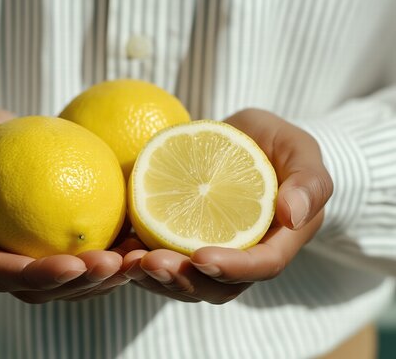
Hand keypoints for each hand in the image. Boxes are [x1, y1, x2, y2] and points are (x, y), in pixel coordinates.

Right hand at [0, 109, 131, 302]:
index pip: (0, 272)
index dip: (37, 275)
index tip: (75, 263)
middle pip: (38, 290)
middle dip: (79, 283)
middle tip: (115, 265)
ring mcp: (25, 259)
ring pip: (65, 285)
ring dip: (101, 279)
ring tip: (134, 261)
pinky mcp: (50, 248)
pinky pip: (81, 261)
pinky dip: (109, 257)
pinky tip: (136, 244)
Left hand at [123, 108, 332, 303]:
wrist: (242, 141)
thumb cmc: (277, 145)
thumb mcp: (300, 149)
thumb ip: (309, 181)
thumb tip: (293, 216)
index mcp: (278, 240)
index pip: (261, 267)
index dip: (233, 268)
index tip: (201, 256)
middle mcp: (243, 256)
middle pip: (217, 286)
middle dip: (183, 280)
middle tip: (150, 262)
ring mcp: (211, 251)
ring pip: (185, 282)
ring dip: (155, 278)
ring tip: (126, 260)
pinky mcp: (181, 241)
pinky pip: (162, 261)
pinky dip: (139, 260)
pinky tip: (118, 247)